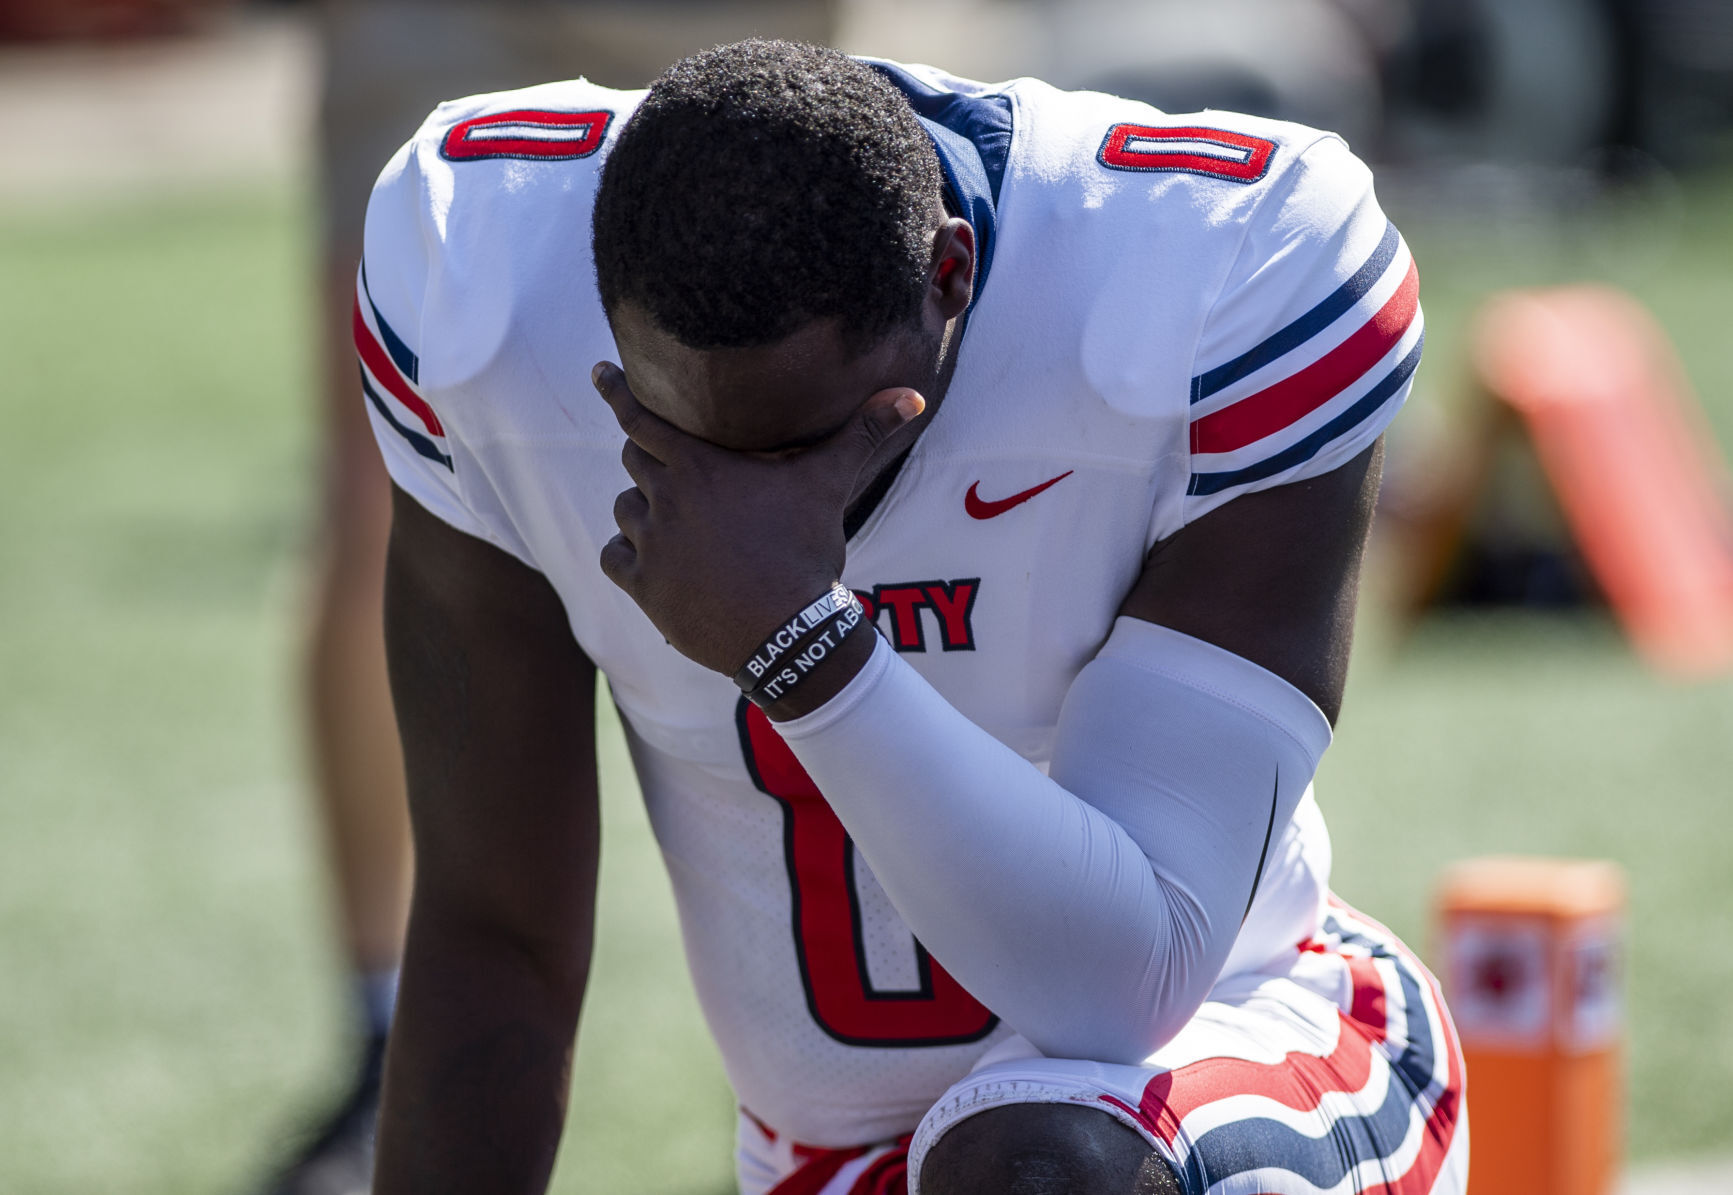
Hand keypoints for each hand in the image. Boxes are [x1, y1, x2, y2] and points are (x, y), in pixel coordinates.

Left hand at [593, 361, 922, 677]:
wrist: (787, 632)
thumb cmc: (806, 551)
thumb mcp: (829, 485)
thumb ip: (862, 433)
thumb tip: (913, 396)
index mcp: (699, 466)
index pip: (642, 416)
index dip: (619, 390)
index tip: (602, 372)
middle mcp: (666, 498)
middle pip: (635, 460)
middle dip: (651, 459)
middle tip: (672, 469)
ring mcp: (650, 544)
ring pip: (627, 510)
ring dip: (644, 510)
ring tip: (677, 524)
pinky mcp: (642, 586)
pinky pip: (616, 557)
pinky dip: (629, 555)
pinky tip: (654, 561)